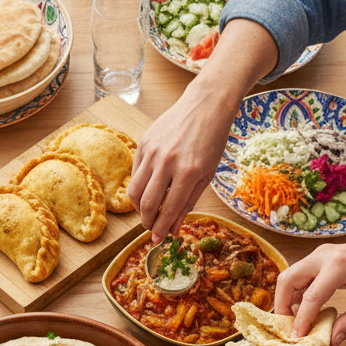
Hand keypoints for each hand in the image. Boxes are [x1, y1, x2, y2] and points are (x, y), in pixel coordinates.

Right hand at [128, 93, 232, 242]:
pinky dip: (139, 188)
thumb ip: (187, 203)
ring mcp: (152, 151)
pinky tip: (150, 190)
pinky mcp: (143, 143)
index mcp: (188, 172)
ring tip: (149, 212)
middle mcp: (167, 162)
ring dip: (139, 209)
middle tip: (152, 228)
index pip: (168, 210)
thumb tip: (173, 229)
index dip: (161, 229)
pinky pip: (135, 174)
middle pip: (146, 204)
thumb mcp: (206, 176)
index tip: (158, 241)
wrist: (205, 105)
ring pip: (134, 192)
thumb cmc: (211, 141)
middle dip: (148, 223)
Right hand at [273, 237, 345, 345]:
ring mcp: (320, 253)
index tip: (295, 341)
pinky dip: (296, 293)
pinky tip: (305, 310)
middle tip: (287, 329)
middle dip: (282, 306)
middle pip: (287, 280)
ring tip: (295, 322)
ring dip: (287, 299)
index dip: (301, 321)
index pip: (311, 297)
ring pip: (290, 276)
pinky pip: (300, 275)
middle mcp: (324, 255)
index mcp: (339, 265)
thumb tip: (330, 343)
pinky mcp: (321, 257)